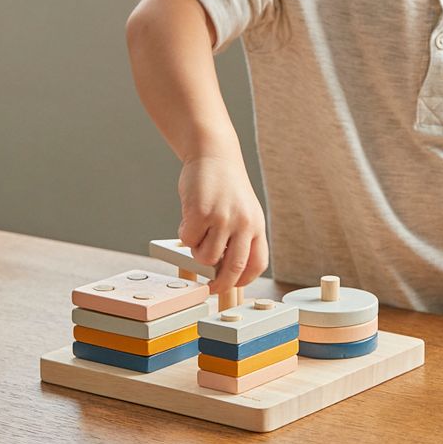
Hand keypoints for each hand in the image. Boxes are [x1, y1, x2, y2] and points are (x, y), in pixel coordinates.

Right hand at [177, 154, 268, 294]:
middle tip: (209, 288)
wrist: (214, 155)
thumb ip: (238, 238)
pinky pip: (188, 240)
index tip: (231, 285)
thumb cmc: (225, 186)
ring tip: (199, 234)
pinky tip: (189, 218)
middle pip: (234, 269)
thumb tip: (221, 270)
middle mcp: (243, 224)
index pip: (257, 264)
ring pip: (206, 258)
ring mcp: (222, 218)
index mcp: (257, 226)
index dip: (243, 280)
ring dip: (197, 253)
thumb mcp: (243, 211)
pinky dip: (185, 235)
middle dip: (219, 285)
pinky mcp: (200, 213)